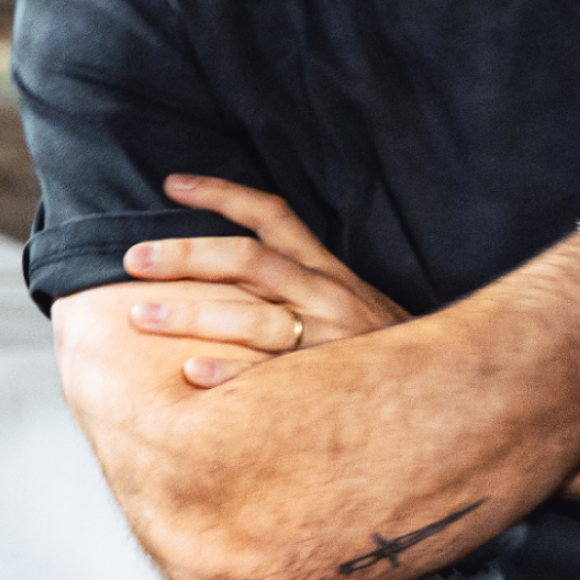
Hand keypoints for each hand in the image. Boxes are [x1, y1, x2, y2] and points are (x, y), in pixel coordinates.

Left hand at [121, 173, 409, 387]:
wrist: (447, 394)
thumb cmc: (381, 354)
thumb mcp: (350, 304)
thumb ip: (300, 287)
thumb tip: (228, 280)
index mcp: (329, 272)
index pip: (272, 216)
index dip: (220, 194)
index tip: (169, 185)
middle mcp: (329, 296)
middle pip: (248, 261)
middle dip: (185, 255)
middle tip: (132, 259)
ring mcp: (331, 341)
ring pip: (254, 316)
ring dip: (191, 312)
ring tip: (140, 315)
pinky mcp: (332, 385)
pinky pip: (272, 378)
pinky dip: (231, 374)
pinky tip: (191, 374)